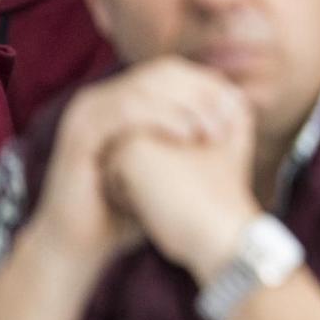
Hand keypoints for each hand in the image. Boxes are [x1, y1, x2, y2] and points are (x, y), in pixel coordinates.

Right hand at [25, 56, 244, 268]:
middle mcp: (102, 98)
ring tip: (213, 129)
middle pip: (161, 73)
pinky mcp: (80, 134)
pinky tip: (186, 135)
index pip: (172, 72)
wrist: (80, 246)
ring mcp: (87, 113)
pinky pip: (125, 111)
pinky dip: (160, 117)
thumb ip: (194, 136)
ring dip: (186, 104)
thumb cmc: (127, 210)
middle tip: (230, 117)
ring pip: (145, 87)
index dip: (208, 85)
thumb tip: (239, 112)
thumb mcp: (167, 166)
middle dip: (201, 91)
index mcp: (120, 99)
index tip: (238, 109)